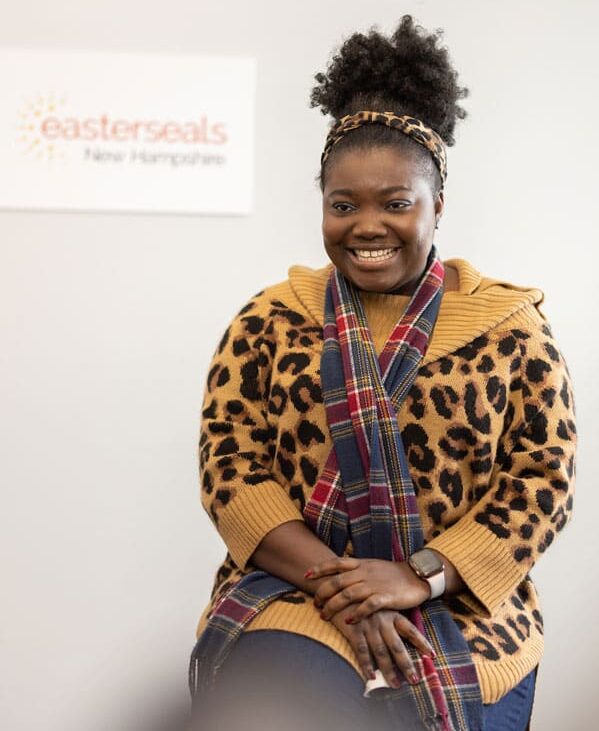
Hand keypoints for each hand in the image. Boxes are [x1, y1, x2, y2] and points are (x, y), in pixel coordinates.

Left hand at [306, 556, 430, 622]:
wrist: (417, 576)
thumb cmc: (392, 574)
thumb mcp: (371, 566)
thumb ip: (355, 570)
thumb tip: (336, 575)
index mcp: (361, 564)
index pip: (336, 563)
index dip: (320, 568)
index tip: (307, 575)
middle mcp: (365, 573)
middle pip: (337, 581)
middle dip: (322, 593)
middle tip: (315, 605)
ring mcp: (375, 585)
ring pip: (348, 594)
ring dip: (333, 605)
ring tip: (324, 615)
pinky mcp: (386, 597)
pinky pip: (368, 606)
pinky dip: (356, 613)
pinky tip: (348, 620)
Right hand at [328, 602, 434, 687]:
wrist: (338, 585)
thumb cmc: (360, 594)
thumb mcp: (378, 600)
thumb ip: (388, 613)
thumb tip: (398, 629)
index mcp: (390, 612)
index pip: (410, 630)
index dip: (421, 643)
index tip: (432, 655)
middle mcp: (382, 620)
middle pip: (397, 646)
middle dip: (406, 665)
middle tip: (415, 680)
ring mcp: (368, 625)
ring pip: (381, 652)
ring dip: (389, 670)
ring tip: (396, 684)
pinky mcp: (353, 629)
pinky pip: (361, 651)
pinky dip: (366, 665)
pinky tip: (371, 677)